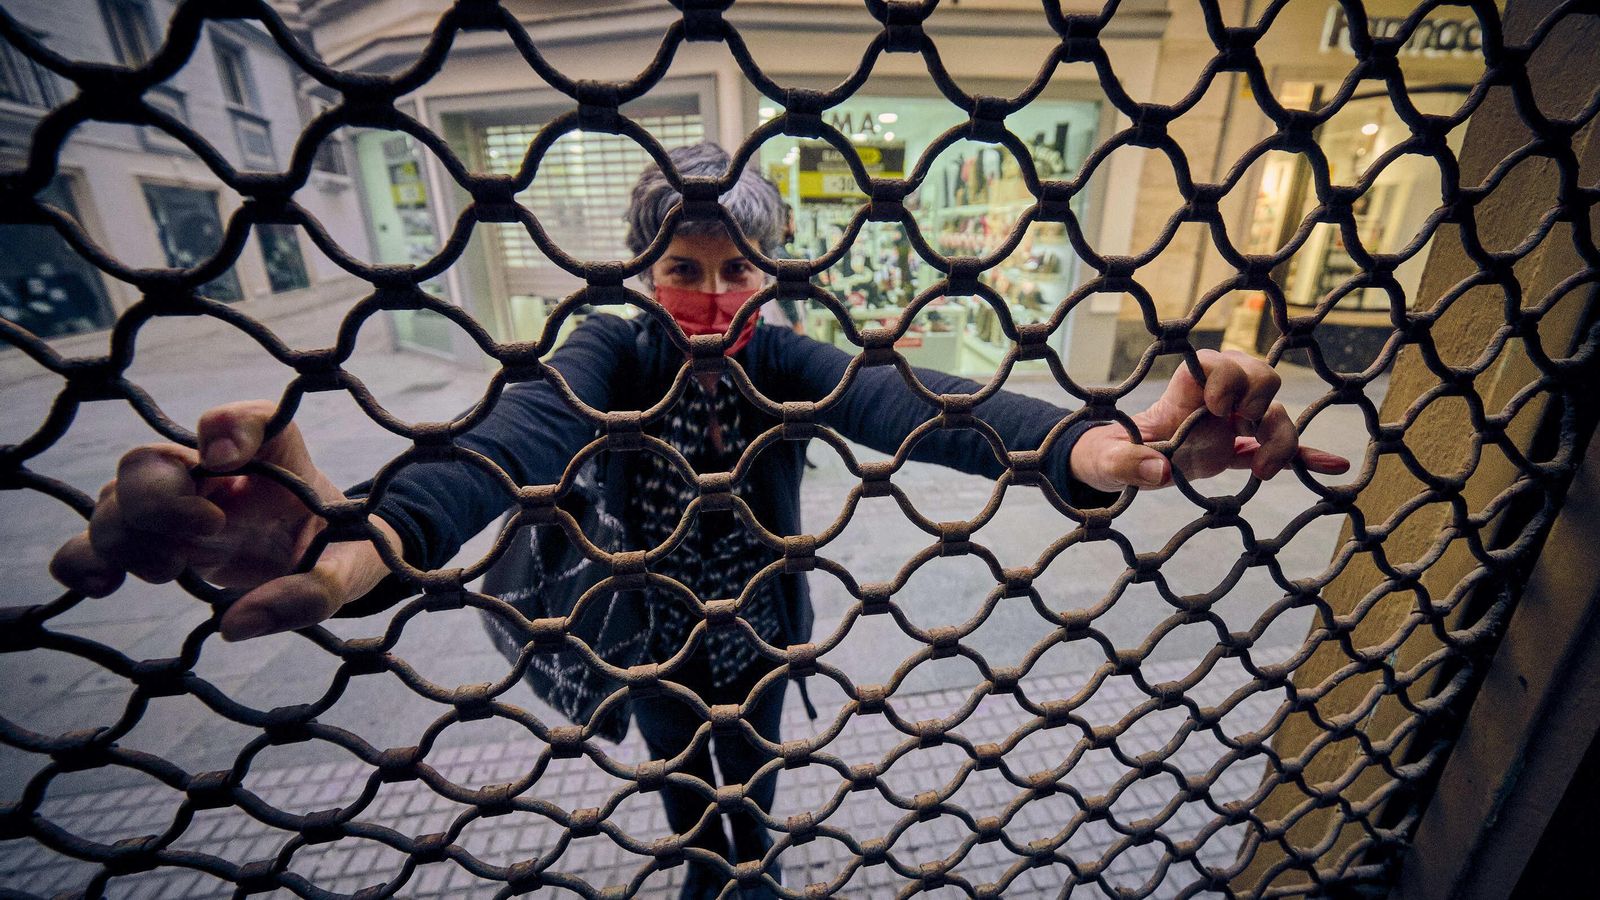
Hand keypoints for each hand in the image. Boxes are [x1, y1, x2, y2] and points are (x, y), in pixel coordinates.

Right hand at [49, 400, 396, 639]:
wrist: (328, 555)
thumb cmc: (340, 548)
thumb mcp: (352, 571)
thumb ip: (312, 593)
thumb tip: (235, 625)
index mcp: (276, 454)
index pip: (243, 418)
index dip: (227, 428)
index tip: (230, 461)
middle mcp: (213, 469)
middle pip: (147, 462)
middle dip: (161, 504)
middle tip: (208, 533)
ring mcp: (174, 503)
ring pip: (112, 499)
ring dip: (128, 540)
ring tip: (172, 570)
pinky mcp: (150, 541)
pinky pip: (89, 541)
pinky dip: (81, 561)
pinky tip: (104, 586)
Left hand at [1069, 350, 1349, 492]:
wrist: (1118, 468)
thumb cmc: (1108, 454)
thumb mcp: (1107, 460)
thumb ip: (1127, 462)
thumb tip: (1159, 471)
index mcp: (1183, 388)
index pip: (1216, 361)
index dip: (1226, 376)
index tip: (1217, 407)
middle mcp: (1215, 399)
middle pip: (1259, 377)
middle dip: (1258, 398)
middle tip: (1241, 428)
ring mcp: (1233, 424)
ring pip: (1274, 414)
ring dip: (1280, 437)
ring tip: (1263, 470)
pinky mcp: (1241, 452)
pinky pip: (1279, 450)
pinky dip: (1305, 457)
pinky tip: (1331, 468)